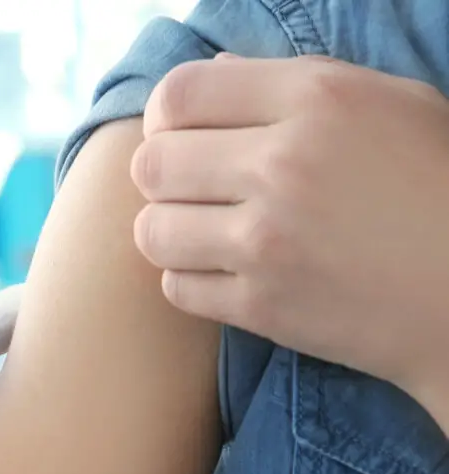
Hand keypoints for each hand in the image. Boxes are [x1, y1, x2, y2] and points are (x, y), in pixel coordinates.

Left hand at [130, 55, 448, 398]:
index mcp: (316, 98)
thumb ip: (296, 84)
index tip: (182, 136)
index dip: (166, 116)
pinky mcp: (262, 306)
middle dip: (162, 177)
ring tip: (206, 234)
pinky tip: (228, 273)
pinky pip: (176, 288)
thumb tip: (216, 69)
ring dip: (170, 232)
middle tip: (192, 190)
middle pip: (150, 163)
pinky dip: (192, 282)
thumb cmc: (440, 187)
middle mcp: (282, 165)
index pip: (179, 94)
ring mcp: (267, 241)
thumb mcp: (389, 105)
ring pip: (151, 230)